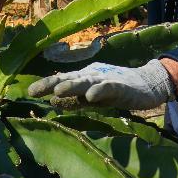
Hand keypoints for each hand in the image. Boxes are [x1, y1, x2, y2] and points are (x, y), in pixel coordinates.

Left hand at [27, 60, 175, 109]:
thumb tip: (51, 102)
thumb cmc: (117, 89)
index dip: (46, 85)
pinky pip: (109, 87)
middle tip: (34, 91)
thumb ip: (75, 100)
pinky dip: (99, 90)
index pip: (61, 80)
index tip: (29, 92)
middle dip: (52, 84)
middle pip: (69, 78)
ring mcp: (107, 79)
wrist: (147, 83)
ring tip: (58, 91)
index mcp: (84, 78)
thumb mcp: (93, 97)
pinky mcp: (122, 86)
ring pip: (86, 81)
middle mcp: (92, 76)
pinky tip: (91, 96)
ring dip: (72, 85)